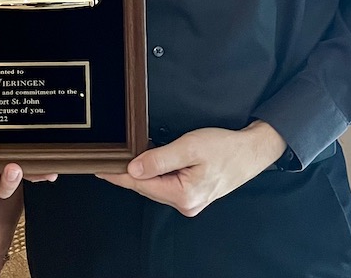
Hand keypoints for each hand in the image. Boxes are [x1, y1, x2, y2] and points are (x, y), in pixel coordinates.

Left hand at [98, 121, 285, 216]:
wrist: (251, 151)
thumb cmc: (225, 147)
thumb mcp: (190, 147)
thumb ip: (159, 159)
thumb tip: (133, 169)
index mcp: (183, 195)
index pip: (141, 184)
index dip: (118, 175)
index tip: (99, 168)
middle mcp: (185, 204)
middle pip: (147, 187)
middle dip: (128, 173)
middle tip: (108, 159)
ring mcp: (190, 202)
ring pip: (156, 186)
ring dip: (142, 173)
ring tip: (125, 159)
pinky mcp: (193, 195)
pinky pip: (166, 185)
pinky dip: (155, 175)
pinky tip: (148, 165)